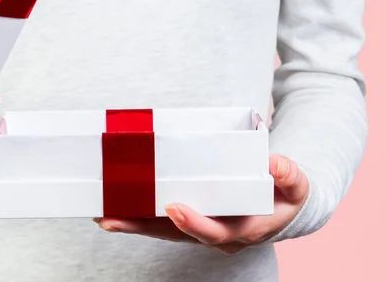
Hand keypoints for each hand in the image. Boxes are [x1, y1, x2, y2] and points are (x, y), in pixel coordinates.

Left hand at [95, 154, 308, 253]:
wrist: (281, 207)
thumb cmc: (285, 194)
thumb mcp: (295, 184)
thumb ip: (289, 175)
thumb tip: (275, 164)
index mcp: (243, 229)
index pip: (214, 231)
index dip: (194, 223)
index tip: (174, 208)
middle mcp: (217, 235)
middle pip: (175, 234)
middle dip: (143, 227)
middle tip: (112, 217)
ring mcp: (200, 229)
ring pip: (162, 230)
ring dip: (132, 223)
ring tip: (102, 214)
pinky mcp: (189, 219)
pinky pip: (160, 221)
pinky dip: (137, 216)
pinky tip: (114, 208)